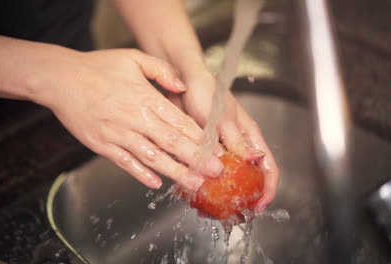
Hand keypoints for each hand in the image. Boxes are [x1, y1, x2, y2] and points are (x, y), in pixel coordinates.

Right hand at [34, 48, 223, 190]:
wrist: (60, 79)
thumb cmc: (96, 67)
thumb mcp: (132, 58)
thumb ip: (161, 70)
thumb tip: (182, 87)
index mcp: (145, 97)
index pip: (180, 122)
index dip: (200, 139)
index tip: (215, 150)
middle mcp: (134, 118)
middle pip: (171, 143)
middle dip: (196, 159)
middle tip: (215, 172)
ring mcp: (118, 134)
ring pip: (151, 157)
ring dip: (174, 172)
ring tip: (193, 183)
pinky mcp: (102, 145)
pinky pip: (124, 162)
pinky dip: (140, 174)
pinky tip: (155, 183)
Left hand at [168, 70, 278, 210]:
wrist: (182, 82)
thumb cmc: (206, 92)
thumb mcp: (222, 118)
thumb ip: (236, 140)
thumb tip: (256, 159)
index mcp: (249, 136)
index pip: (267, 166)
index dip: (268, 188)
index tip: (260, 205)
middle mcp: (237, 145)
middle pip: (248, 177)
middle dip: (244, 196)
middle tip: (234, 212)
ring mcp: (220, 148)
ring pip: (226, 177)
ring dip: (221, 193)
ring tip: (211, 208)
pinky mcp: (203, 149)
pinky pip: (206, 171)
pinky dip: (203, 183)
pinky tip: (195, 192)